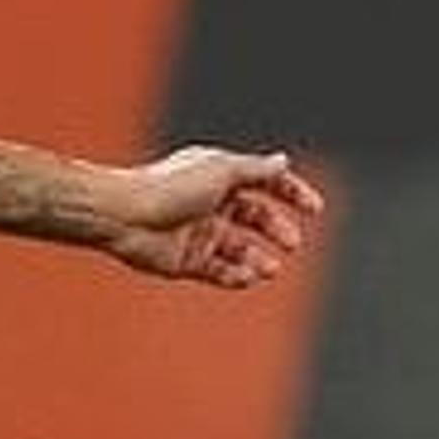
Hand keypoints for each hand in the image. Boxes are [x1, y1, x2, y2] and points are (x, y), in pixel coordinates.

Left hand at [104, 147, 325, 287]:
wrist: (123, 215)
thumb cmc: (169, 187)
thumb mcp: (221, 170)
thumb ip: (256, 169)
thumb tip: (283, 161)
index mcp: (219, 176)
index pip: (264, 182)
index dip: (291, 193)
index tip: (315, 208)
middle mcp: (210, 203)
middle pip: (255, 218)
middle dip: (276, 230)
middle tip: (292, 241)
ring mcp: (198, 233)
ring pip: (240, 249)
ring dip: (260, 258)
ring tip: (271, 267)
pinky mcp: (186, 261)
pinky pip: (219, 271)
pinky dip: (237, 276)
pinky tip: (249, 277)